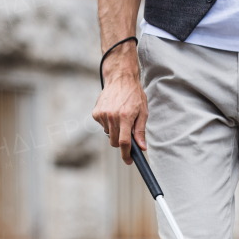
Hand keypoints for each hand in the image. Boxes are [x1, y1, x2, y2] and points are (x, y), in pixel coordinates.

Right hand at [92, 44, 147, 164]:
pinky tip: (113, 112)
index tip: (129, 161)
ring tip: (121, 117)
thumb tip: (141, 147)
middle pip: (115, 142)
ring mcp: (102, 115)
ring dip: (115, 131)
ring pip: (109, 134)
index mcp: (125, 117)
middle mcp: (112, 116)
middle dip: (122, 143)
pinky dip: (108, 124)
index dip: (127, 155)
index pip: (124, 142)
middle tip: (128, 134)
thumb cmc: (134, 94)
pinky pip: (103, 126)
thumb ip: (140, 131)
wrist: (120, 78)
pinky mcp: (96, 113)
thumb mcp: (143, 112)